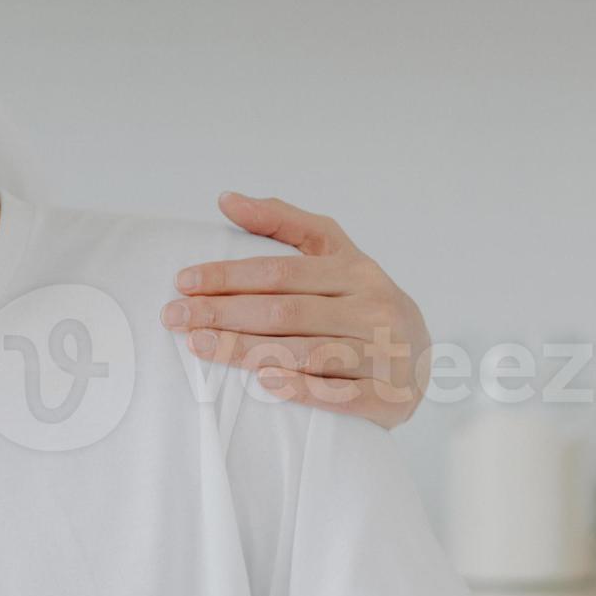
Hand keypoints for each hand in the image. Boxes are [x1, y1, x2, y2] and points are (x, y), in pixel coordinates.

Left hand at [165, 193, 428, 429]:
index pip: (280, 271)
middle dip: (224, 312)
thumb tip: (226, 199)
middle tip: (174, 317)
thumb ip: (283, 223)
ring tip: (200, 346)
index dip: (228, 275)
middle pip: (285, 311)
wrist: (421, 359)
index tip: (183, 282)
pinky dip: (302, 389)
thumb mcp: (333, 253)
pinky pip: (339, 394)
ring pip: (306, 352)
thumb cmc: (360, 301)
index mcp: (355, 270)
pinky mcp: (386, 397)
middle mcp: (372, 308)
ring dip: (247, 350)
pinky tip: (264, 382)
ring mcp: (382, 354)